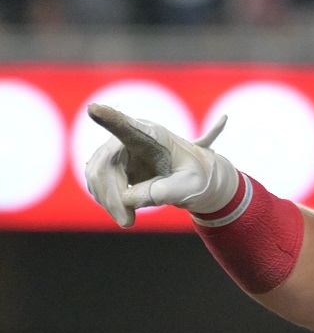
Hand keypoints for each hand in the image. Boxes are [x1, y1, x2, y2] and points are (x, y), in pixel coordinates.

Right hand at [84, 103, 238, 226]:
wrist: (199, 178)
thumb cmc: (199, 178)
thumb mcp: (189, 187)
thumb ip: (163, 192)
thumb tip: (127, 199)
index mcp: (154, 136)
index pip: (127, 127)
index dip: (110, 119)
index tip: (94, 110)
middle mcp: (130, 136)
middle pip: (105, 164)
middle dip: (112, 197)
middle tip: (127, 223)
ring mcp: (118, 148)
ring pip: (97, 174)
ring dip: (108, 201)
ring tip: (128, 220)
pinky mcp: (113, 162)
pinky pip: (97, 181)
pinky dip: (107, 200)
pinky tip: (123, 211)